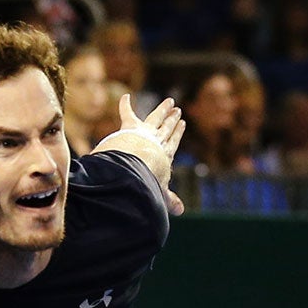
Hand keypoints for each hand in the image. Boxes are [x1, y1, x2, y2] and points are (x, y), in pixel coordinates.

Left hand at [117, 94, 187, 215]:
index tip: (182, 124)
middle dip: (172, 120)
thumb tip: (181, 211)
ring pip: (155, 117)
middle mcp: (158, 140)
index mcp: (165, 155)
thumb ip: (169, 199)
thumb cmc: (148, 182)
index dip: (177, 133)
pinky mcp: (130, 126)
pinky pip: (127, 113)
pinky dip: (125, 104)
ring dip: (162, 110)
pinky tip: (125, 96)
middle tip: (177, 111)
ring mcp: (145, 131)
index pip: (173, 143)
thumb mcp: (160, 191)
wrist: (136, 168)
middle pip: (167, 128)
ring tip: (169, 102)